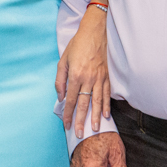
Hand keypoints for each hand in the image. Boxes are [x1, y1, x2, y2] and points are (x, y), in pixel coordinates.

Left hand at [55, 5, 110, 138]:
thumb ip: (60, 80)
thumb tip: (60, 97)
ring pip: (97, 101)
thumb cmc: (77, 45)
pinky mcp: (107, 76)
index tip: (66, 124)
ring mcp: (99, 78)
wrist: (94, 32)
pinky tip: (106, 115)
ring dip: (96, 117)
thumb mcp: (63, 60)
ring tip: (95, 129)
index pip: (70, 100)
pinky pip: (106, 93)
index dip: (67, 114)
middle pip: (83, 104)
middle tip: (79, 133)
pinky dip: (106, 105)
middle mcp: (88, 79)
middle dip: (80, 120)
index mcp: (75, 75)